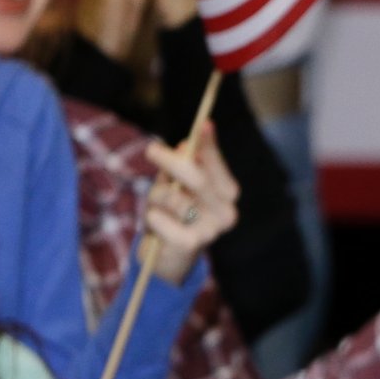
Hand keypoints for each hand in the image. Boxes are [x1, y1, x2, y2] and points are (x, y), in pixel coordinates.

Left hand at [142, 121, 238, 281]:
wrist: (170, 253)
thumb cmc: (175, 210)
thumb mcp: (177, 182)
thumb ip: (184, 164)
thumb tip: (186, 146)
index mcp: (227, 194)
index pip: (217, 165)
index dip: (209, 145)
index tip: (203, 124)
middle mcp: (226, 212)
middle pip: (198, 179)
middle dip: (172, 162)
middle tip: (151, 149)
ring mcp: (211, 230)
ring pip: (172, 198)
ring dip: (156, 197)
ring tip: (158, 207)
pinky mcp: (191, 244)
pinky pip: (160, 219)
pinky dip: (152, 218)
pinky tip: (157, 223)